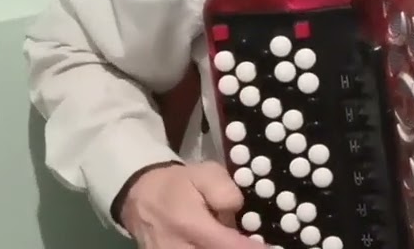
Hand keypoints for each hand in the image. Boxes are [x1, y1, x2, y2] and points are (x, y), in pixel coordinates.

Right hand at [119, 162, 255, 247]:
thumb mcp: (205, 173)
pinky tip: (225, 243)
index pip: (227, 245)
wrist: (141, 197)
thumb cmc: (178, 184)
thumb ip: (224, 191)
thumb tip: (237, 209)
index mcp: (189, 225)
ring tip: (246, 242)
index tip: (272, 248)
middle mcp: (177, 248)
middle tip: (259, 244)